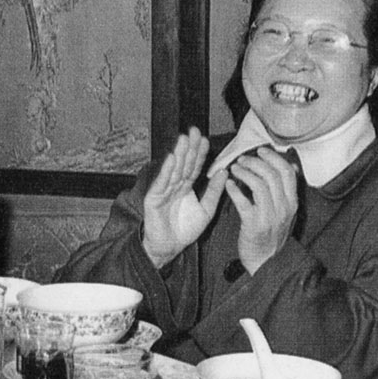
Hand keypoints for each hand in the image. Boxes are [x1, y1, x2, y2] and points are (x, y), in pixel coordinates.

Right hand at [141, 128, 225, 267]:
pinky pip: (162, 182)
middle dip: (189, 147)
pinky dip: (166, 170)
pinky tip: (172, 158)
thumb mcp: (206, 210)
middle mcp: (174, 186)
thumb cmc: (185, 230)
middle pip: (184, 164)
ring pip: (174, 170)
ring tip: (184, 139)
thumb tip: (224, 172)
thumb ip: (214, 192)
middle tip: (194, 131)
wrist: (169, 248)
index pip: (194, 167)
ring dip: (178, 154)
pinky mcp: (154, 198)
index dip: (200, 153)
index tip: (205, 139)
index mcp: (186, 188)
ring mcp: (163, 191)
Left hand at [225, 147, 299, 274]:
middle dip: (255, 162)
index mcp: (293, 202)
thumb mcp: (286, 211)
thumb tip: (292, 165)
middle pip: (272, 175)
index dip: (273, 158)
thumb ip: (287, 190)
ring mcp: (270, 217)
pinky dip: (234, 190)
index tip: (260, 151)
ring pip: (259, 185)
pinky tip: (228, 184)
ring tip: (234, 169)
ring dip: (244, 173)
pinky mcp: (254, 225)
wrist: (267, 262)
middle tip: (242, 159)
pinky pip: (243, 202)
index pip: (287, 172)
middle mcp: (284, 208)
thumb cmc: (272, 233)